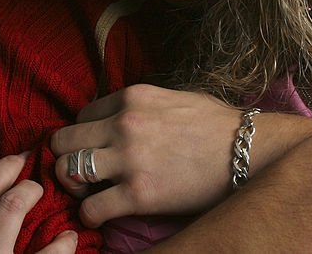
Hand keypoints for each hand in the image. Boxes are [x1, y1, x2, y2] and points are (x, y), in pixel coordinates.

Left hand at [49, 84, 240, 226]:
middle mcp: (124, 124)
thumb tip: (122, 115)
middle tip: (82, 172)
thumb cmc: (219, 125)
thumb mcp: (176, 97)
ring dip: (72, 185)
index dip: (85, 134)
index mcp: (133, 97)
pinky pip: (90, 208)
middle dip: (67, 157)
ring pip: (66, 171)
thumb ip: (143, 104)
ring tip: (89, 192)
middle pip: (63, 140)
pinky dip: (89, 215)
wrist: (249, 152)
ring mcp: (129, 160)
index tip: (94, 148)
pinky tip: (101, 214)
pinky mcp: (138, 195)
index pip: (82, 114)